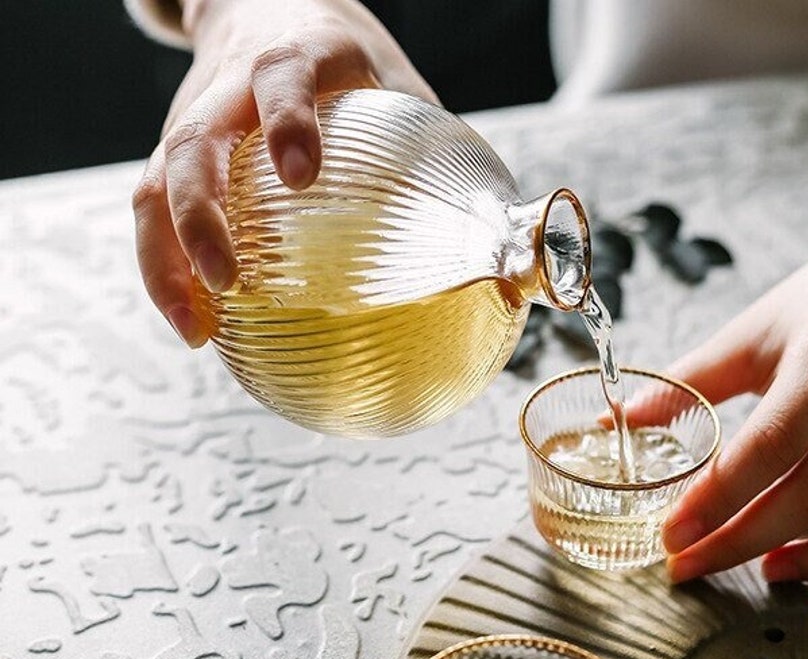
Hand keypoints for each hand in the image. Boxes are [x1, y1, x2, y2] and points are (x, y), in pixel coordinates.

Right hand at [131, 0, 435, 346]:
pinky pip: (155, 208)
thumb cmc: (348, 64)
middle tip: (227, 281)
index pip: (282, 75)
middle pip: (192, 141)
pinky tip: (195, 319)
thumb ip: (438, 158)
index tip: (302, 174)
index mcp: (299, 53)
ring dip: (166, 259)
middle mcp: (232, 84)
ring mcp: (196, 116)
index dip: (287, 119)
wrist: (267, 4)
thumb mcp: (399, 90)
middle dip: (199, 215)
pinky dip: (167, 267)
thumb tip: (504, 264)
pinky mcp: (176, 149)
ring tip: (194, 329)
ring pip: (156, 181)